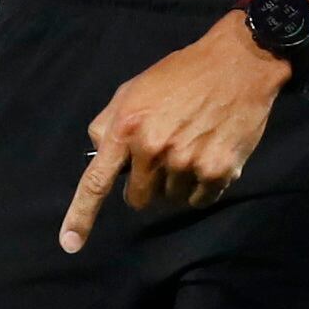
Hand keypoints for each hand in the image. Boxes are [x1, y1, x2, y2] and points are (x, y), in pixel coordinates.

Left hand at [61, 17, 286, 250]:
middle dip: (147, 184)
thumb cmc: (181, 74)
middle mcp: (153, 149)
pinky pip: (199, 201)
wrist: (238, 64)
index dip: (81, 216)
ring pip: (171, 200)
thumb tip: (100, 156)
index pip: (96, 182)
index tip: (70, 244)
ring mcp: (187, 162)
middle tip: (163, 156)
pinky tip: (209, 155)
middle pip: (139, 199)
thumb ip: (110, 123)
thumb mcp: (133, 89)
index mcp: (127, 128)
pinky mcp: (218, 171)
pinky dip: (202, 187)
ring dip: (177, 183)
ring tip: (191, 147)